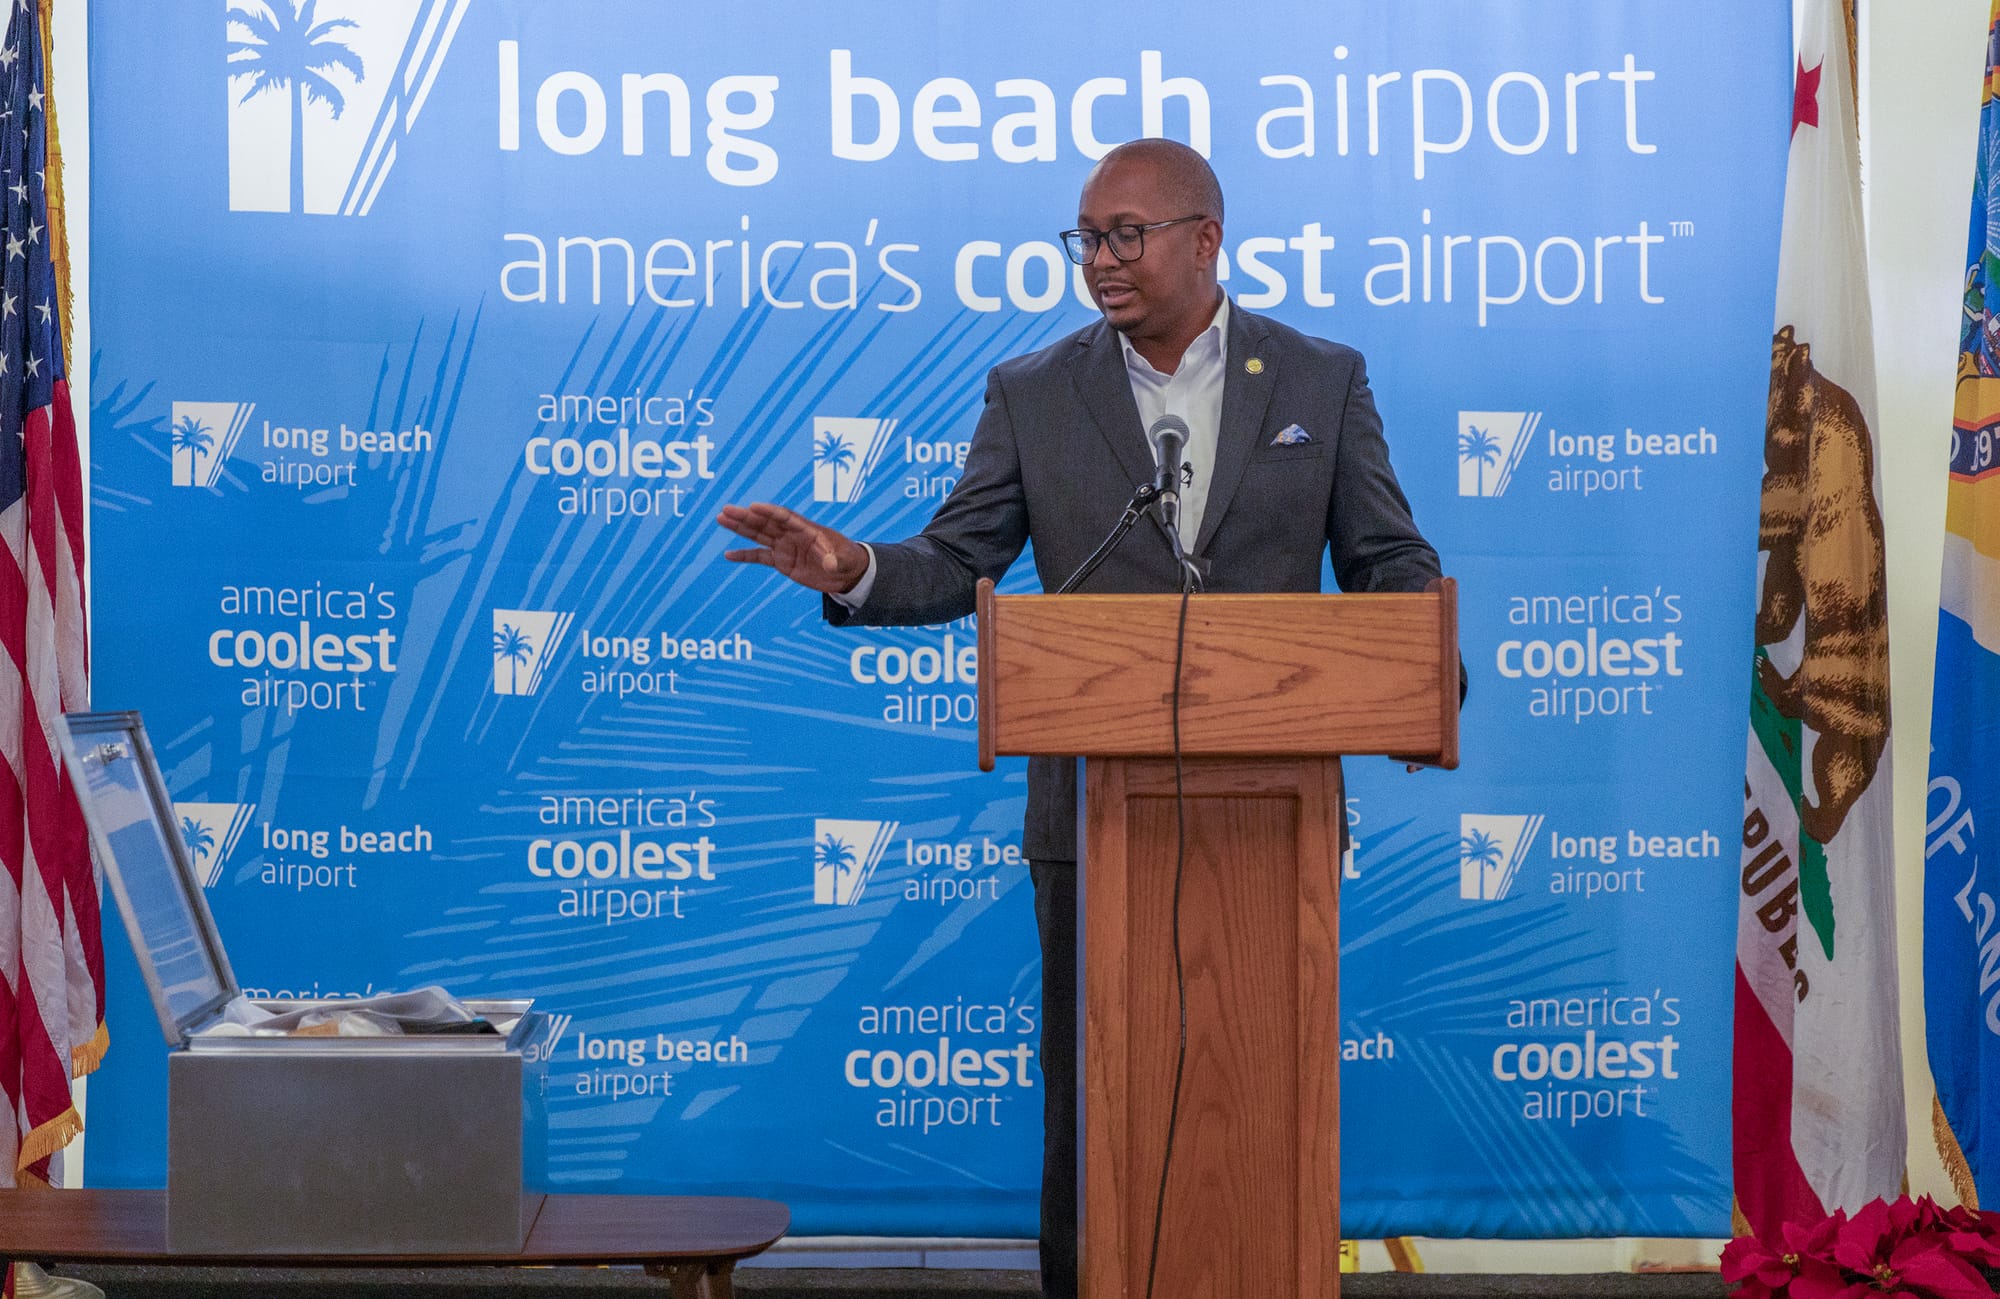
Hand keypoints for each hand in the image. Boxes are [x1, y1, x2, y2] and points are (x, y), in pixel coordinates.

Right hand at [717, 503, 869, 593]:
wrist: (846, 573)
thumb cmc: (847, 559)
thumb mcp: (844, 560)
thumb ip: (835, 560)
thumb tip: (830, 564)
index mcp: (806, 529)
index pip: (785, 517)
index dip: (769, 512)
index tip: (754, 507)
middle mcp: (792, 535)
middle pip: (765, 523)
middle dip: (746, 516)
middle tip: (726, 510)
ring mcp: (784, 547)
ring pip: (758, 534)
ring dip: (740, 527)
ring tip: (722, 519)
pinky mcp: (781, 561)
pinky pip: (759, 557)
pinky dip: (744, 555)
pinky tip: (728, 554)